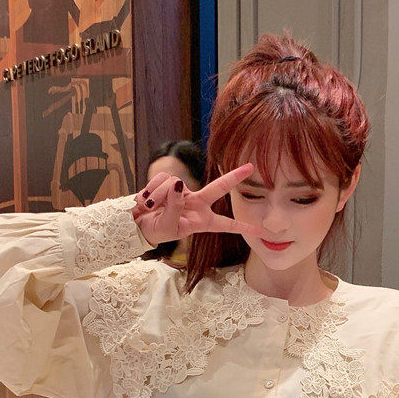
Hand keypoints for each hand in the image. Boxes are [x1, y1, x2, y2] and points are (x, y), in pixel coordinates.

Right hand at [131, 162, 265, 246]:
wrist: (138, 224)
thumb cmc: (156, 231)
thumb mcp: (168, 226)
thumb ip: (174, 207)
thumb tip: (178, 184)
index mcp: (202, 221)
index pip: (226, 224)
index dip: (243, 227)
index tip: (261, 230)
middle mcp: (197, 204)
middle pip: (218, 188)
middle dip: (234, 177)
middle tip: (250, 167)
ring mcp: (184, 191)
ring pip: (176, 184)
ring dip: (159, 196)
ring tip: (149, 208)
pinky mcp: (169, 182)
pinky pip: (163, 179)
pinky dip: (151, 190)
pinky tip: (145, 201)